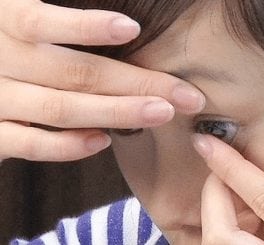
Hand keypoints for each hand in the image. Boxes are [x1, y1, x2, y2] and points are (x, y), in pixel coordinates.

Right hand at [0, 0, 204, 161]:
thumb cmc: (4, 43)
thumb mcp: (15, 18)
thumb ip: (47, 19)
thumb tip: (122, 23)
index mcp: (4, 23)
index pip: (42, 22)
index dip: (88, 27)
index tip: (133, 29)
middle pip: (74, 72)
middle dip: (136, 83)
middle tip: (184, 94)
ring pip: (61, 109)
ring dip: (116, 113)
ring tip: (161, 114)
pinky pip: (30, 145)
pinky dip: (67, 145)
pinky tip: (103, 140)